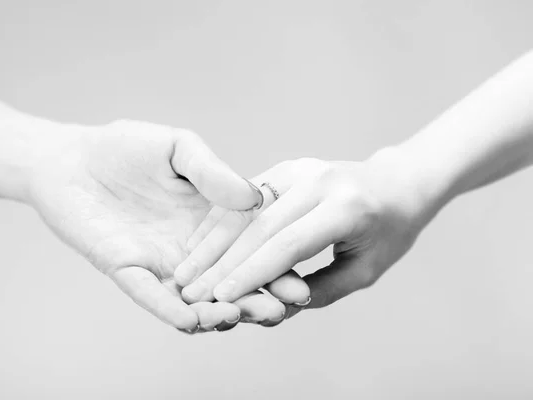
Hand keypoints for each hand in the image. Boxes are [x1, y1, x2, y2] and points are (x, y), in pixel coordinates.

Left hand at [25, 120, 300, 330]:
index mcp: (209, 219)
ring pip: (196, 298)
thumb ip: (213, 172)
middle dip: (256, 297)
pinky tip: (192, 319)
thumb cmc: (125, 147)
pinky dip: (171, 309)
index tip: (301, 279)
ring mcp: (160, 263)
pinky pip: (151, 296)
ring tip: (239, 315)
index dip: (275, 265)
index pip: (249, 248)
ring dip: (219, 311)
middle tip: (282, 308)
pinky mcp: (127, 269)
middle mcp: (190, 248)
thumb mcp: (179, 149)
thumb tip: (254, 198)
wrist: (71, 157)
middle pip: (230, 281)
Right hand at [176, 150, 443, 316]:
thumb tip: (274, 306)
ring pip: (245, 209)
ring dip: (212, 240)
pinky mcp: (285, 167)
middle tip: (191, 290)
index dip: (251, 274)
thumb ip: (321, 291)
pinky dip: (220, 220)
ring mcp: (299, 168)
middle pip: (259, 225)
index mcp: (345, 208)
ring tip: (186, 270)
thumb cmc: (387, 233)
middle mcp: (318, 181)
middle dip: (222, 262)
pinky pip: (245, 196)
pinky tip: (199, 242)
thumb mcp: (365, 271)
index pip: (288, 245)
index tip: (220, 299)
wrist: (393, 184)